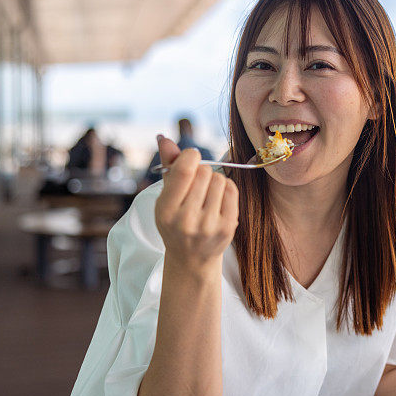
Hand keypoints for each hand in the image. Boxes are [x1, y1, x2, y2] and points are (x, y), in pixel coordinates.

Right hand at [153, 134, 238, 276]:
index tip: (191, 158)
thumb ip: (167, 166)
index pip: (184, 170)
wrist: (191, 258)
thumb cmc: (176, 222)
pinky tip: (217, 199)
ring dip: (214, 179)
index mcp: (166, 211)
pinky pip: (231, 189)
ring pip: (219, 179)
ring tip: (206, 194)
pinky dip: (225, 188)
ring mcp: (209, 225)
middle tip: (197, 184)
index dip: (190, 156)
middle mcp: (187, 220)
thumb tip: (164, 137)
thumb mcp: (165, 198)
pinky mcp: (227, 227)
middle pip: (204, 172)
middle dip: (202, 171)